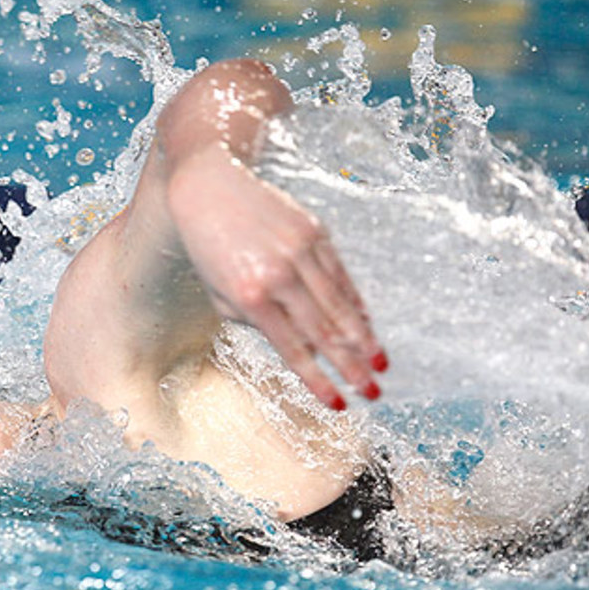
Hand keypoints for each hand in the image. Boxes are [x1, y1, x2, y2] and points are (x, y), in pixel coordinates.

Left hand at [166, 146, 386, 409]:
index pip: (292, 348)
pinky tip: (366, 324)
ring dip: (363, 338)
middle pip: (324, 330)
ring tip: (380, 364)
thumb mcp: (220, 293)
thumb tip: (297, 346)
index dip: (318, 380)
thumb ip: (255, 322)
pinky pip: (340, 274)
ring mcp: (300, 249)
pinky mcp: (314, 230)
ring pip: (339, 303)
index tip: (339, 404)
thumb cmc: (208, 248)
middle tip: (374, 393)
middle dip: (351, 366)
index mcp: (250, 295)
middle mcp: (278, 273)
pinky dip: (355, 302)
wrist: (208, 185)